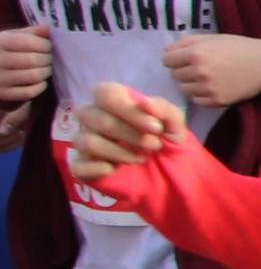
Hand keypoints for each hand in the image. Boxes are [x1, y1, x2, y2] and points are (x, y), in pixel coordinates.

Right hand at [0, 25, 48, 110]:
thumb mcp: (9, 37)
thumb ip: (28, 32)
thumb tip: (47, 28)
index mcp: (0, 43)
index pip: (29, 43)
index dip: (45, 44)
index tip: (48, 46)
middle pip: (33, 60)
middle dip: (47, 58)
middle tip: (48, 58)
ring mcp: (0, 79)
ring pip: (33, 76)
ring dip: (46, 72)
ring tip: (46, 68)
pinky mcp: (3, 93)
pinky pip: (28, 92)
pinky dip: (40, 87)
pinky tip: (41, 81)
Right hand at [68, 81, 184, 173]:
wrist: (168, 174)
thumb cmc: (166, 142)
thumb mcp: (174, 126)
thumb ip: (164, 110)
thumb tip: (144, 102)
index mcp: (113, 101)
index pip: (105, 94)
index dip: (128, 110)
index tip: (155, 128)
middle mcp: (93, 118)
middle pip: (95, 117)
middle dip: (129, 133)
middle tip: (154, 145)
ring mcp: (84, 142)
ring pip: (87, 142)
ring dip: (118, 152)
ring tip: (141, 158)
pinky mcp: (82, 167)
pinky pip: (78, 167)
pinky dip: (100, 169)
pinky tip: (116, 170)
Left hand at [161, 34, 260, 108]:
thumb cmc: (240, 47)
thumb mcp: (214, 37)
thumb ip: (187, 42)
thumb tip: (166, 52)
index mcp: (197, 53)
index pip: (167, 60)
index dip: (175, 58)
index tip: (185, 58)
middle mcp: (199, 71)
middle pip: (174, 75)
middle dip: (184, 70)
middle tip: (200, 67)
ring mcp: (208, 88)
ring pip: (184, 89)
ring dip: (192, 83)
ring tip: (207, 77)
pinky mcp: (216, 101)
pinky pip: (196, 100)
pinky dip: (201, 94)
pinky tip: (214, 87)